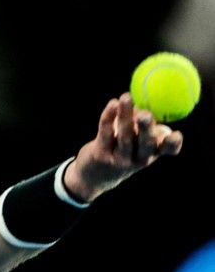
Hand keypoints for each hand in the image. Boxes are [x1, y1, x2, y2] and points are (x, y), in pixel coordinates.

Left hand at [64, 92, 183, 201]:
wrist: (95, 174)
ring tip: (126, 97)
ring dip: (125, 115)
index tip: (175, 134)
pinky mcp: (101, 154)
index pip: (167, 150)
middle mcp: (138, 158)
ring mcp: (119, 158)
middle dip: (146, 128)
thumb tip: (153, 98)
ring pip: (124, 136)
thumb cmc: (123, 149)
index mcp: (153, 152)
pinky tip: (112, 104)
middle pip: (145, 144)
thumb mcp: (139, 141)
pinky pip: (106, 133)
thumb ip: (147, 123)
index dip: (173, 144)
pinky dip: (109, 117)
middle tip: (145, 113)